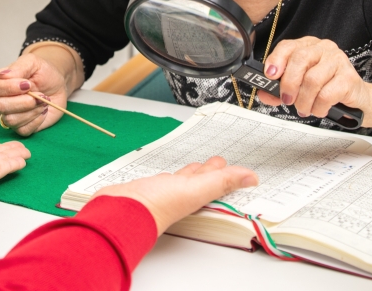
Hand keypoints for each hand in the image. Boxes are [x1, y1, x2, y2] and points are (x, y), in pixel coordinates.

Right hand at [0, 53, 70, 135]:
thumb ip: (18, 67)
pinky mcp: (21, 127)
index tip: (27, 84)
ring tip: (43, 101)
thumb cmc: (43, 73)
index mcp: (0, 82)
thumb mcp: (33, 62)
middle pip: (1, 106)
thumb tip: (3, 75)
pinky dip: (37, 120)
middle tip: (40, 94)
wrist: (58, 85)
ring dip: (31, 111)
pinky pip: (23, 130)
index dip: (9, 88)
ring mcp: (10, 115)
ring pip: (11, 120)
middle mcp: (1, 100)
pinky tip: (43, 110)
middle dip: (23, 101)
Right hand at [92, 157, 257, 234]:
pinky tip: (165, 174)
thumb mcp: (194, 190)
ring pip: (181, 179)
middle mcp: (180, 195)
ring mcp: (162, 192)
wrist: (118, 210)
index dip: (227, 175)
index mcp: (195, 196)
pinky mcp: (145, 189)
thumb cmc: (154, 205)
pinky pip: (162, 179)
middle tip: (220, 161)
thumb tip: (253, 178)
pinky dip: (168, 174)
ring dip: (191, 172)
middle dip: (210, 170)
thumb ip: (222, 182)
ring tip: (198, 165)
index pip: (216, 183)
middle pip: (200, 180)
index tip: (238, 169)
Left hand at [256, 37, 370, 120]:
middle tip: (287, 99)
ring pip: (312, 80)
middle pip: (300, 60)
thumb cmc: (327, 89)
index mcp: (309, 46)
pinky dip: (318, 107)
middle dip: (289, 83)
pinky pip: (326, 94)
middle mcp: (323, 48)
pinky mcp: (348, 77)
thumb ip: (280, 89)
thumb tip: (264, 93)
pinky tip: (319, 109)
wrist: (358, 99)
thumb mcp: (300, 87)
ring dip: (304, 100)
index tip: (270, 75)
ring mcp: (338, 60)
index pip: (288, 46)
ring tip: (305, 108)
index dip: (276, 60)